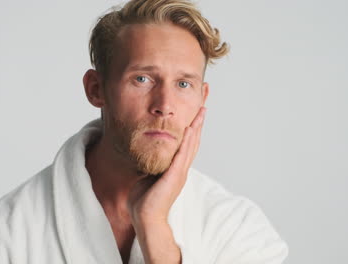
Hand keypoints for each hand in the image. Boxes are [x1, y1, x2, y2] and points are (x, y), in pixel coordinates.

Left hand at [127, 106, 205, 224]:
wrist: (145, 218)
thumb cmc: (144, 201)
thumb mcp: (147, 178)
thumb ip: (151, 167)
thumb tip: (146, 157)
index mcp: (176, 170)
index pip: (187, 146)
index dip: (192, 130)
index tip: (194, 116)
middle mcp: (181, 170)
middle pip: (194, 143)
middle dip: (198, 124)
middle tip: (203, 108)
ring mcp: (179, 173)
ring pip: (191, 146)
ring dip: (196, 128)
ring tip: (201, 113)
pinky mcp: (174, 176)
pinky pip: (182, 155)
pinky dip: (186, 141)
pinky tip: (189, 129)